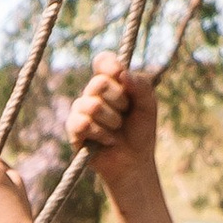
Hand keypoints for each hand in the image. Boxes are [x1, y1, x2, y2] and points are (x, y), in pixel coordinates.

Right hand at [65, 58, 158, 187]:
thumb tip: (123, 73)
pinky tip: (107, 141)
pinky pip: (83, 123)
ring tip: (116, 129)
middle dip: (119, 101)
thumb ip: (141, 86)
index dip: (109, 65)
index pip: (103, 61)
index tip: (120, 74)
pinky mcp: (74, 129)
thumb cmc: (140, 131)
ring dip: (112, 120)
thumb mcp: (148, 106)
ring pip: (92, 105)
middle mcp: (93, 92)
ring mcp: (81, 109)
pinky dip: (101, 134)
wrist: (134, 162)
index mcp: (111, 82)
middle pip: (98, 83)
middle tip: (126, 113)